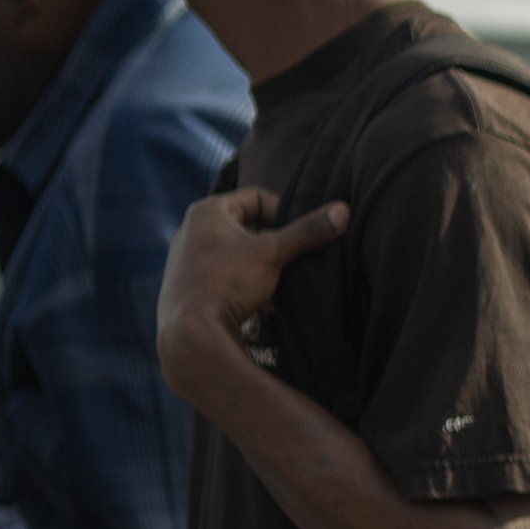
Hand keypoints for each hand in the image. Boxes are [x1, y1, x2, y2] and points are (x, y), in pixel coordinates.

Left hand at [156, 187, 345, 408]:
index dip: (284, 212)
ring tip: (278, 282)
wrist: (192, 331)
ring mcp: (186, 258)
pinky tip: (261, 301)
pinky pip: (225, 273)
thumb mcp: (274, 252)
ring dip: (262, 264)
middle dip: (274, 242)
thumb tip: (343, 211)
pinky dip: (246, 281)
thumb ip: (308, 231)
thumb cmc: (229, 281)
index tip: (298, 235)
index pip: (258, 197)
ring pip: (238, 251)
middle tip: (291, 258)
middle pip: (248, 225)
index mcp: (207, 212)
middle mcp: (191, 229)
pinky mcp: (187, 283)